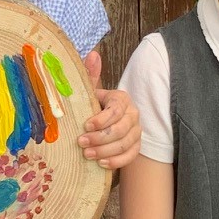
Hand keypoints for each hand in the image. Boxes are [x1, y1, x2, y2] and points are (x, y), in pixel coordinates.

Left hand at [77, 51, 140, 167]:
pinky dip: (116, 161)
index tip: (85, 125)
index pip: (116, 110)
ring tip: (87, 154)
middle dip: (99, 138)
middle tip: (81, 143)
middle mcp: (133, 114)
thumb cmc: (94, 106)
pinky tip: (100, 163)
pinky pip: (130, 156)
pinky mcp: (136, 147)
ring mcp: (137, 131)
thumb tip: (93, 55)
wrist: (103, 122)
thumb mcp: (90, 92)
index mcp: (122, 99)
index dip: (101, 120)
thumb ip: (90, 75)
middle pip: (121, 130)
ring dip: (105, 151)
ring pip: (125, 144)